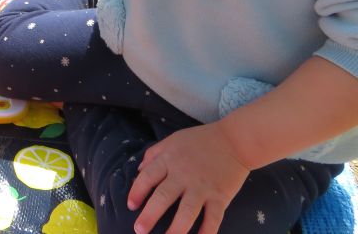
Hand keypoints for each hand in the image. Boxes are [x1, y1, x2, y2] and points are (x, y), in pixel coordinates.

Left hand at [128, 123, 250, 233]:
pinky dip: (207, 231)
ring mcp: (202, 187)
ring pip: (187, 211)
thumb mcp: (173, 140)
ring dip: (176, 229)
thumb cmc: (200, 140)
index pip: (147, 177)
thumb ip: (154, 153)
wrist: (234, 140)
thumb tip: (139, 170)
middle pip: (163, 196)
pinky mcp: (220, 196)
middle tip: (139, 230)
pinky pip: (213, 218)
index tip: (130, 206)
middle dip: (149, 215)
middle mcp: (183, 175)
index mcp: (169, 160)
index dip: (136, 192)